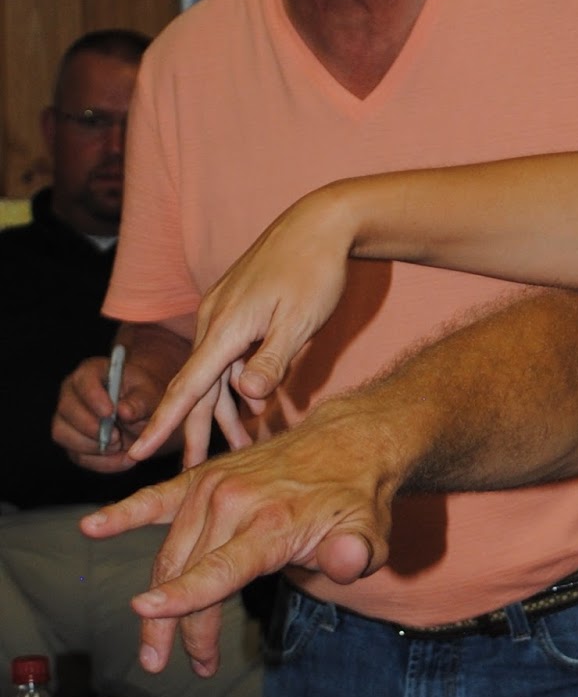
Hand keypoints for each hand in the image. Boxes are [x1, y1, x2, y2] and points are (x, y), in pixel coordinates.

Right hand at [54, 354, 170, 472]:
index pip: (83, 381)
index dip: (93, 397)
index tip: (110, 412)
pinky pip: (77, 456)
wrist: (145, 414)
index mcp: (91, 373)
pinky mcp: (72, 442)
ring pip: (63, 434)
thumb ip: (140, 401)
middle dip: (91, 427)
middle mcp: (72, 394)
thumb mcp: (149, 395)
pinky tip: (124, 460)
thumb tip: (124, 411)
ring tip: (120, 447)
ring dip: (92, 446)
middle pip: (67, 410)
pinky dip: (101, 462)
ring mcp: (67, 419)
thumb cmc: (144, 397)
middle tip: (116, 437)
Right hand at [80, 395, 400, 675]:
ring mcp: (214, 486)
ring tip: (157, 647)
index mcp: (272, 521)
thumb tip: (346, 563)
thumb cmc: (357, 496)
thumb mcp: (370, 530)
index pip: (221, 567)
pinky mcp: (203, 476)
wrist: (349, 442)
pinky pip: (157, 498)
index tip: (147, 612)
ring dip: (159, 601)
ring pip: (170, 553)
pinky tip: (92, 528)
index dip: (185, 595)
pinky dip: (124, 513)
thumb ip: (356, 553)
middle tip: (174, 667)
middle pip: (189, 572)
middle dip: (177, 627)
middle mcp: (234, 502)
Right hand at [130, 189, 353, 463]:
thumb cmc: (313, 270)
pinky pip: (232, 358)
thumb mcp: (300, 320)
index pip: (187, 386)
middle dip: (193, 430)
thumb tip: (246, 395)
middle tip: (192, 473)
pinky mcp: (240, 313)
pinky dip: (240, 386)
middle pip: (198, 387)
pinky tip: (254, 407)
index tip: (137, 453)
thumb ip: (273, 359)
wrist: (320, 223)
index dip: (163, 423)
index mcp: (225, 328)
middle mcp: (216, 324)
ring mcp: (226, 316)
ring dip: (225, 411)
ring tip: (238, 448)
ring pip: (218, 375)